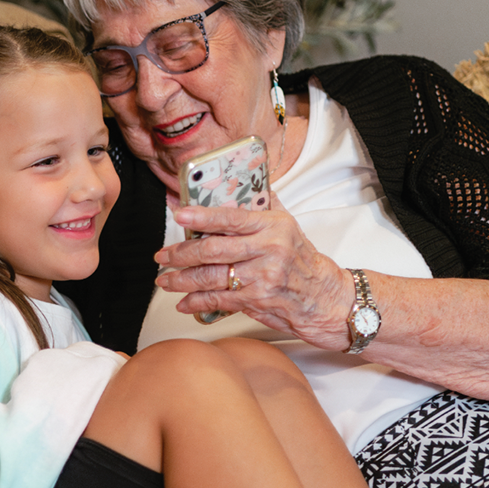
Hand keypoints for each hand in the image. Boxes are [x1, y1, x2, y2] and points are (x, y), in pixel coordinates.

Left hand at [154, 195, 353, 348]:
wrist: (326, 298)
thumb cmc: (304, 262)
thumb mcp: (289, 227)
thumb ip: (264, 206)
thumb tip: (243, 185)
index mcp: (272, 226)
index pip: (231, 218)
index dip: (202, 216)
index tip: (179, 215)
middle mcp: (267, 250)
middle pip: (213, 250)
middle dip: (181, 254)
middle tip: (163, 255)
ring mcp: (262, 277)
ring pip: (211, 277)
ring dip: (182, 280)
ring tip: (166, 279)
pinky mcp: (257, 300)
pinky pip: (219, 300)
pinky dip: (197, 302)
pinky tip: (184, 302)